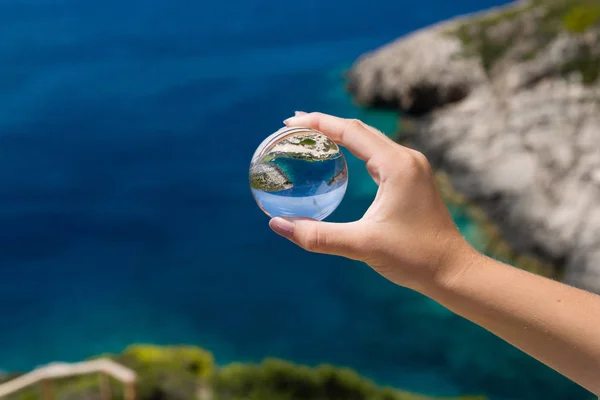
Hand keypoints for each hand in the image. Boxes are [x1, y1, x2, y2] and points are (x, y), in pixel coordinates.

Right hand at [269, 112, 476, 291]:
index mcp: (396, 165)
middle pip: (359, 129)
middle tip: (294, 125)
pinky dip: (356, 151)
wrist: (453, 271)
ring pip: (370, 141)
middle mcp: (407, 159)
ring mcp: (412, 168)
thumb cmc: (414, 257)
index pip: (350, 131)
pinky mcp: (413, 180)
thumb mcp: (362, 246)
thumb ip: (317, 236)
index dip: (318, 122)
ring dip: (342, 135)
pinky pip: (379, 156)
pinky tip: (342, 158)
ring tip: (313, 136)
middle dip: (326, 124)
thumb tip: (277, 226)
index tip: (290, 122)